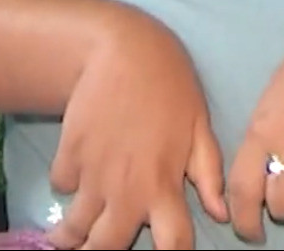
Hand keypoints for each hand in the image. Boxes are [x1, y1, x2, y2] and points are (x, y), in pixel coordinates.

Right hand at [47, 6, 227, 249]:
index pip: (172, 244)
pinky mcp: (66, 156)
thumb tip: (221, 215)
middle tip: (91, 247)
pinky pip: (63, 186)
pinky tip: (74, 176)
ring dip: (70, 235)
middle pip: (107, 246)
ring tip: (67, 236)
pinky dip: (68, 185)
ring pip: (74, 227)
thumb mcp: (199, 128)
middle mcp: (127, 190)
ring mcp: (94, 175)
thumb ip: (208, 174)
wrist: (123, 50)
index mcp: (164, 186)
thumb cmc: (171, 87)